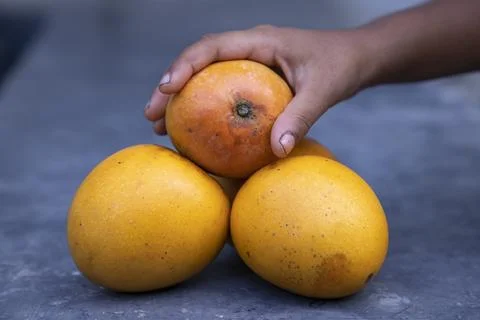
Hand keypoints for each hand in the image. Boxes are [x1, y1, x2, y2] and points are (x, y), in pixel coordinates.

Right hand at [145, 25, 369, 156]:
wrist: (355, 59)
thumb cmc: (340, 67)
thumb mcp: (324, 90)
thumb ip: (301, 117)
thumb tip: (276, 152)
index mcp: (259, 42)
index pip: (212, 47)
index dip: (184, 65)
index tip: (166, 88)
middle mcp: (248, 49)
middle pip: (198, 62)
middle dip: (171, 86)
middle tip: (151, 116)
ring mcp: (248, 63)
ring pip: (205, 76)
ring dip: (182, 98)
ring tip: (161, 126)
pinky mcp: (252, 78)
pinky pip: (221, 89)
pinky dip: (205, 106)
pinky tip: (197, 130)